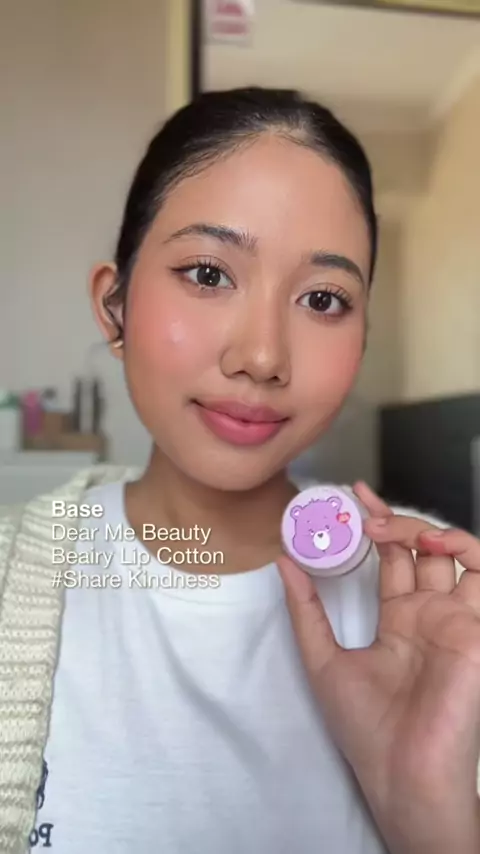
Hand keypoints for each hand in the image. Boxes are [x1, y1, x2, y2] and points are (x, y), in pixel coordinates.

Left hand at [277, 482, 479, 853]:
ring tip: (388, 526)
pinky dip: (465, 548)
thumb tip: (283, 560)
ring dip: (426, 528)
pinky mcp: (474, 629)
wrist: (399, 773)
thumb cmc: (365, 727)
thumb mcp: (321, 659)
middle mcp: (429, 614)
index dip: (377, 524)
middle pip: (421, 549)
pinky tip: (433, 543)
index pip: (393, 558)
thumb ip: (306, 610)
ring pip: (455, 554)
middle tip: (362, 506)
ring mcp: (455, 619)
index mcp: (400, 620)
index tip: (352, 497)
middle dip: (394, 518)